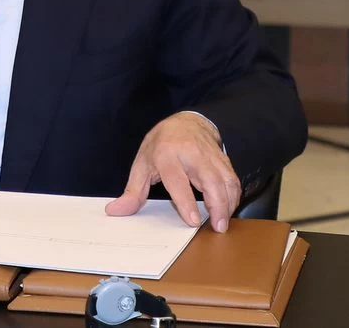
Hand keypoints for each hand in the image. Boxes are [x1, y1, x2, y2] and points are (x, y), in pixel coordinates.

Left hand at [105, 112, 240, 231]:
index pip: (178, 180)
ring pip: (225, 179)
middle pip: (210, 180)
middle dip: (217, 205)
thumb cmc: (161, 145)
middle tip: (218, 227)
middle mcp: (191, 154)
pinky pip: (232, 178)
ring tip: (223, 222)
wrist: (186, 121)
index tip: (193, 221)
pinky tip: (228, 208)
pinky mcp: (223, 159)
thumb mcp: (142, 164)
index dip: (186, 202)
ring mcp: (210, 155)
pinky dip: (233, 196)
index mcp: (167, 154)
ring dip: (228, 203)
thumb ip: (133, 191)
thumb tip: (115, 211)